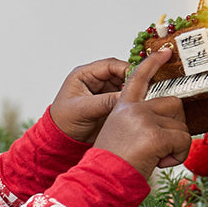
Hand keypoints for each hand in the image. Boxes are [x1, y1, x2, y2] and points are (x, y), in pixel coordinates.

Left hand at [49, 50, 172, 144]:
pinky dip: (132, 103)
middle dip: (133, 82)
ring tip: (144, 101)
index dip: (127, 69)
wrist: (61, 141)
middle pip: (121, 74)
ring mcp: (103, 92)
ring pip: (126, 87)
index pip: (110, 65)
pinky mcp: (109, 104)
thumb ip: (104, 102)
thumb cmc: (63, 122)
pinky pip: (124, 99)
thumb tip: (126, 98)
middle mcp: (95, 81)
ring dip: (134, 92)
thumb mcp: (82, 110)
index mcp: (84, 75)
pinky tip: (139, 108)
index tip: (139, 78)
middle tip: (146, 90)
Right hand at [92, 51, 189, 179]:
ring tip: (156, 157)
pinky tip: (161, 162)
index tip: (166, 52)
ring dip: (175, 145)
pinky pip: (183, 141)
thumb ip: (139, 122)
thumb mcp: (120, 134)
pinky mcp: (155, 134)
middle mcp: (133, 109)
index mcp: (123, 107)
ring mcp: (144, 119)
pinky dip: (178, 156)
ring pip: (181, 125)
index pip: (138, 78)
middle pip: (174, 104)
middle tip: (161, 146)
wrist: (101, 180)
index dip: (153, 63)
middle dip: (175, 126)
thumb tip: (167, 122)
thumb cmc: (111, 164)